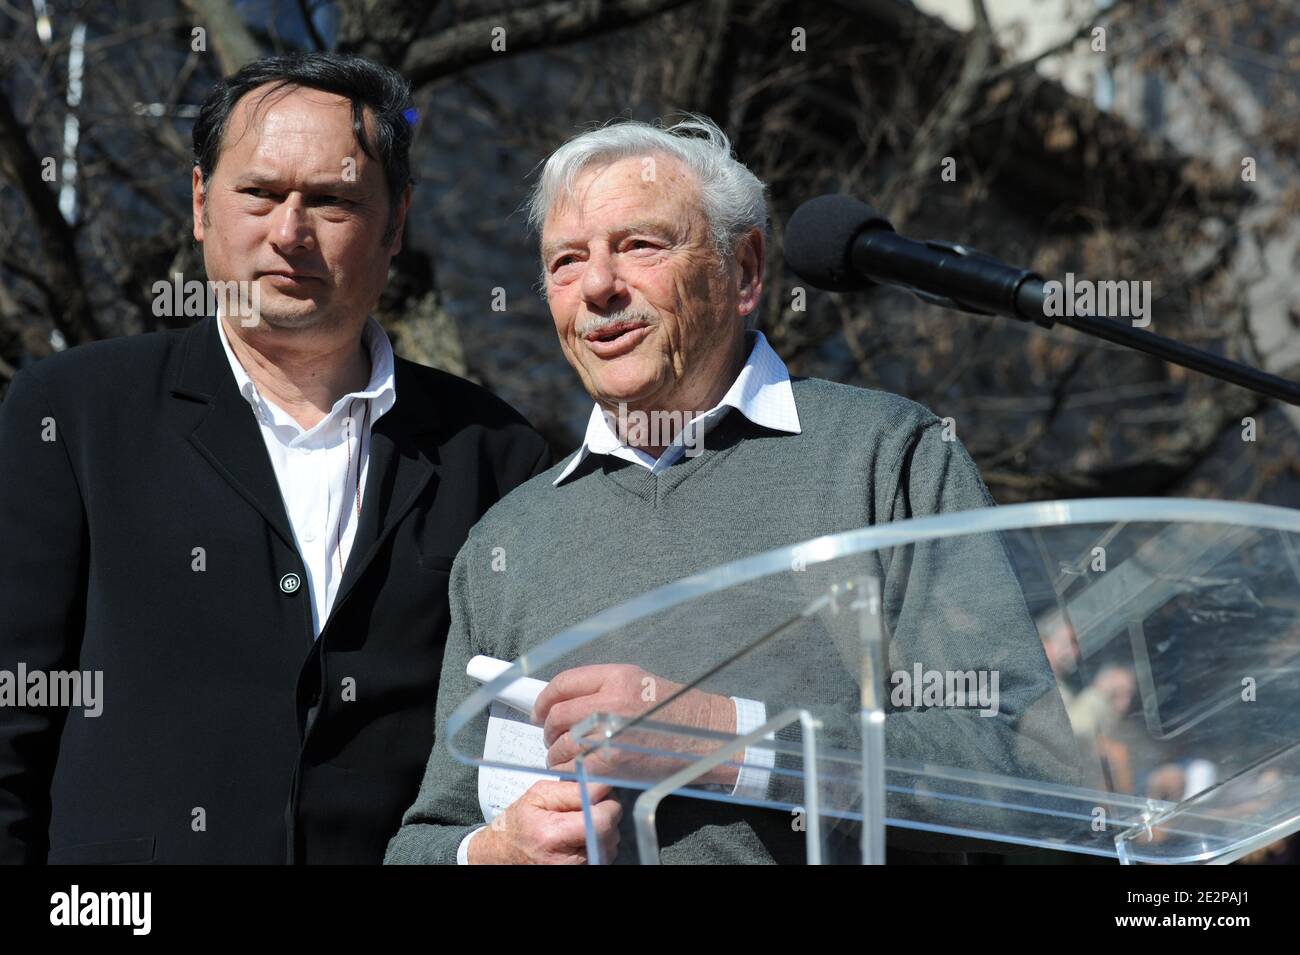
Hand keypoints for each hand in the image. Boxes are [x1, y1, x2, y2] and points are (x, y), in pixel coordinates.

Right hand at [468, 780, 620, 863]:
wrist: (501, 856)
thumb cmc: (517, 825)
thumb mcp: (537, 796)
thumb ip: (571, 789)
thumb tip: (602, 786)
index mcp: (552, 834)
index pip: (602, 820)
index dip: (608, 804)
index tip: (603, 796)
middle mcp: (565, 860)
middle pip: (610, 834)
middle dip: (606, 816)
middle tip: (591, 808)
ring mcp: (574, 871)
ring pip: (609, 846)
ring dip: (602, 832)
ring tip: (580, 826)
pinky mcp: (580, 874)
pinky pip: (602, 857)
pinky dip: (596, 845)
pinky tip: (579, 840)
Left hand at [533, 664, 737, 785]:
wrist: (711, 736)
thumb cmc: (680, 711)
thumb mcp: (641, 683)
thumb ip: (605, 688)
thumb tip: (570, 701)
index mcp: (617, 676)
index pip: (564, 683)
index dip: (545, 699)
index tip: (540, 711)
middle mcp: (610, 701)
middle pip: (558, 714)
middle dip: (548, 729)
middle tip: (551, 737)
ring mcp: (609, 733)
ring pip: (561, 744)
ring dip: (556, 753)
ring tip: (563, 757)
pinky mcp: (612, 762)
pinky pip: (575, 767)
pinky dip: (570, 771)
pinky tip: (577, 771)